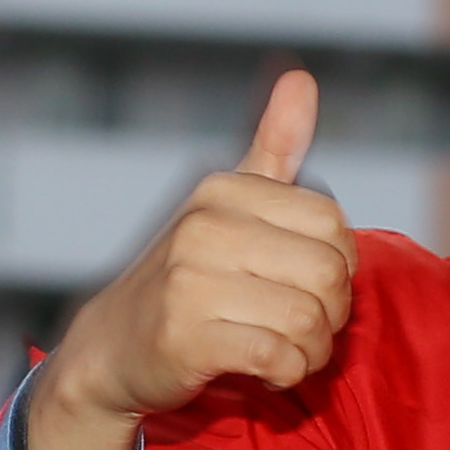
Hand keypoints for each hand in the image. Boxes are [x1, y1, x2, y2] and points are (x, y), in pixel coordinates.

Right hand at [28, 71, 355, 449]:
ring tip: (289, 348)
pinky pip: (279, 357)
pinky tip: (271, 370)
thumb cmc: (188, 274)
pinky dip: (290, 371)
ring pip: (308, 320)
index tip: (310, 281)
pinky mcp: (185, 339)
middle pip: (328, 274)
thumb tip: (302, 78)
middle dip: (332, 310)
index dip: (339, 263)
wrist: (110, 348)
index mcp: (223, 190)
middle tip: (306, 324)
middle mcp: (204, 228)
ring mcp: (189, 283)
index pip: (333, 224)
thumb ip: (272, 147)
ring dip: (313, 347)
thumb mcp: (227, 203)